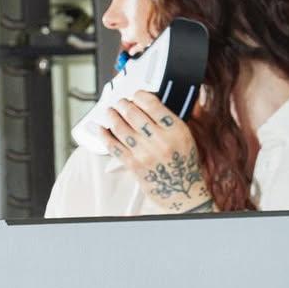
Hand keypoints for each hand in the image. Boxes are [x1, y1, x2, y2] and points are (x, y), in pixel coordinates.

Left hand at [100, 91, 214, 213]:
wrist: (183, 192)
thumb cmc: (184, 165)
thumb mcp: (186, 137)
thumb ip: (169, 120)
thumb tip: (148, 105)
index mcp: (176, 130)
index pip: (152, 103)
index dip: (139, 95)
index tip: (136, 95)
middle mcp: (160, 140)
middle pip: (133, 113)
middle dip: (123, 104)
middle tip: (120, 102)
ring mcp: (145, 153)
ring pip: (120, 127)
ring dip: (112, 116)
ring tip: (110, 112)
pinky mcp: (133, 164)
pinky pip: (114, 146)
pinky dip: (105, 135)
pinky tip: (102, 129)